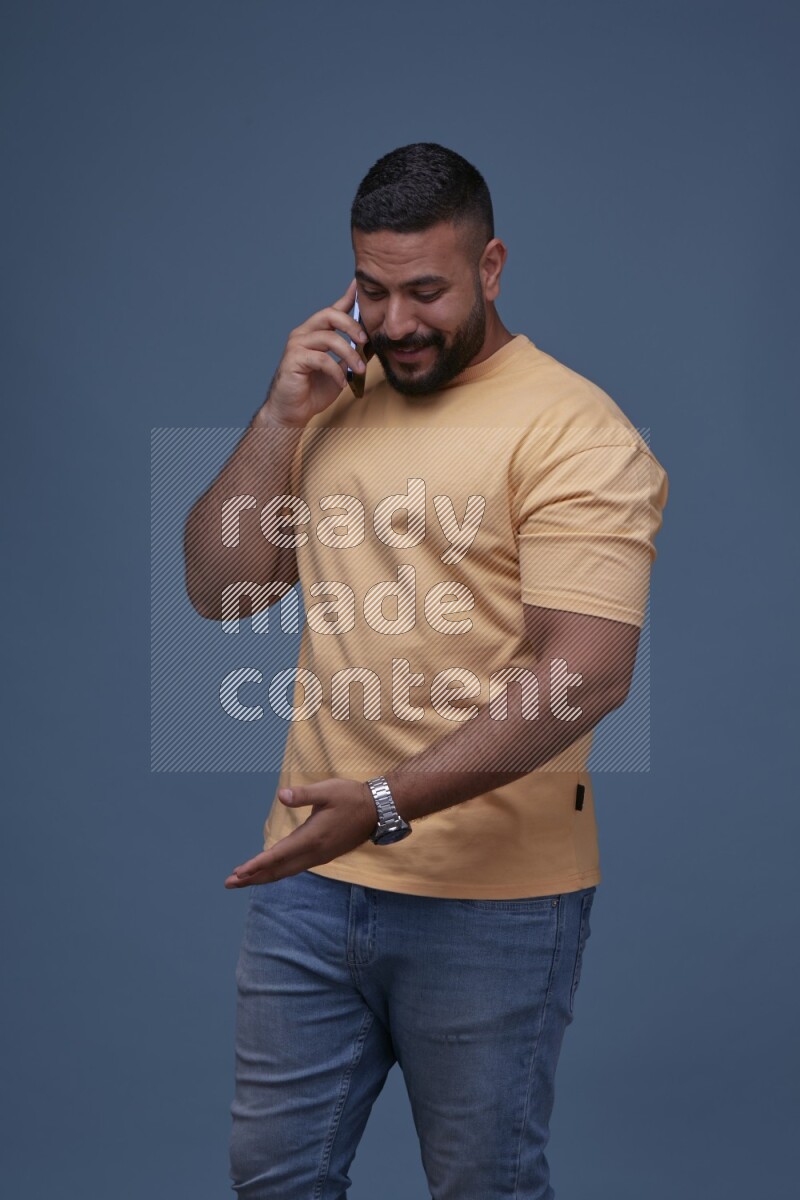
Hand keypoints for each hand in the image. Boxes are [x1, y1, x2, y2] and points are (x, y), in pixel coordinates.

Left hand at [223, 778, 376, 887]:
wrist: (378, 810)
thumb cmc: (352, 797)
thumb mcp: (327, 790)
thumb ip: (303, 794)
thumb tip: (281, 795)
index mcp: (312, 838)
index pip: (278, 855)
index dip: (256, 865)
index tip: (238, 873)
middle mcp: (315, 852)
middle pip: (279, 870)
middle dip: (253, 877)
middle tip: (229, 883)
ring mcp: (320, 856)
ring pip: (287, 871)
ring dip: (264, 876)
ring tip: (244, 880)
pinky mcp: (324, 854)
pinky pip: (296, 868)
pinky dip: (279, 872)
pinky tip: (271, 871)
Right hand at [260, 279, 367, 428]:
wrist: (292, 411)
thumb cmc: (313, 390)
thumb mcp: (338, 369)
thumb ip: (348, 353)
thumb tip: (368, 343)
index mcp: (314, 333)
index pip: (332, 310)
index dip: (346, 296)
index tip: (359, 285)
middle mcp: (303, 334)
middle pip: (329, 315)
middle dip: (351, 324)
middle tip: (365, 340)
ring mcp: (296, 346)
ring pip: (328, 338)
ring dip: (349, 354)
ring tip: (360, 369)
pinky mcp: (293, 360)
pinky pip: (321, 359)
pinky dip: (336, 371)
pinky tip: (342, 382)